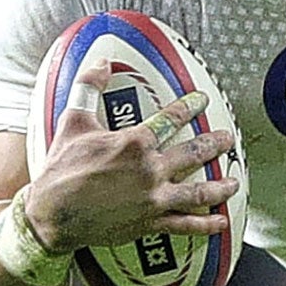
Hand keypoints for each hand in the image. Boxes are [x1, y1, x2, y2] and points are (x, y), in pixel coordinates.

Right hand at [25, 65, 239, 250]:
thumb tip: (101, 61)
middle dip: (215, 144)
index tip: (201, 100)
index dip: (189, 106)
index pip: (171, 119)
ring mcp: (153, 198)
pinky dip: (206, 224)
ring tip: (235, 181)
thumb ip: (88, 88)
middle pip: (194, 153)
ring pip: (198, 191)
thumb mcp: (73, 123)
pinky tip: (221, 221)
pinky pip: (185, 225)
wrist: (50, 216)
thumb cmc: (60, 169)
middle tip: (228, 139)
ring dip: (221, 186)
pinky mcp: (150, 222)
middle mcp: (150, 170)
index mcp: (134, 143)